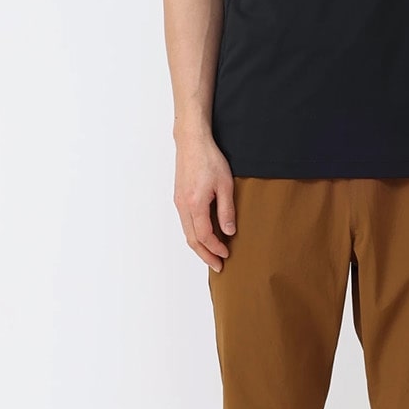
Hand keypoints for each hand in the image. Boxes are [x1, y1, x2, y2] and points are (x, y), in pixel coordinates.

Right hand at [174, 133, 235, 271]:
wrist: (192, 142)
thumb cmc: (209, 159)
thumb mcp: (225, 185)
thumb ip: (226, 210)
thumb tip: (229, 231)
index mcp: (194, 204)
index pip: (204, 236)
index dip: (215, 248)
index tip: (227, 254)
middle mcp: (183, 206)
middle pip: (192, 239)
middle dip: (205, 255)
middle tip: (218, 266)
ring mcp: (179, 202)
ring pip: (187, 232)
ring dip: (199, 246)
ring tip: (212, 254)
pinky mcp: (179, 197)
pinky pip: (185, 223)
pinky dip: (195, 234)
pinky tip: (205, 236)